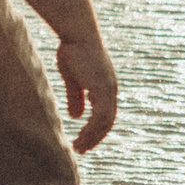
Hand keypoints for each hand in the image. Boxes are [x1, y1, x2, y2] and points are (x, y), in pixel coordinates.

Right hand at [55, 37, 118, 152]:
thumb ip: (76, 97)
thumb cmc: (74, 51)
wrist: (77, 34)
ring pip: (105, 122)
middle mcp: (111, 90)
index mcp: (105, 88)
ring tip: (79, 147)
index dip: (95, 130)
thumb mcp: (73, 78)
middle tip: (81, 150)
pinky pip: (100, 115)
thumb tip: (76, 117)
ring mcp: (109, 89)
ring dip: (92, 137)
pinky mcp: (103, 88)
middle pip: (107, 122)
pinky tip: (81, 135)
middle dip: (94, 138)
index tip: (83, 141)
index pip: (105, 116)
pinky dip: (92, 128)